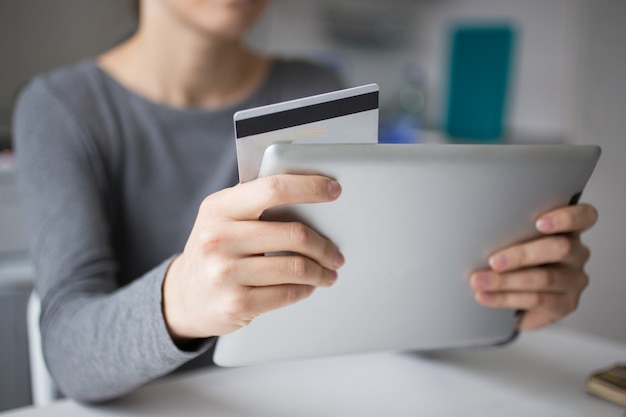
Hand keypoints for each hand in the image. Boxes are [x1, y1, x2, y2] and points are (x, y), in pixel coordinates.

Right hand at [162, 175, 344, 339]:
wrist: (182, 297)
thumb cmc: (213, 251)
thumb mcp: (221, 218)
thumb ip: (254, 202)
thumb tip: (309, 193)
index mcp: (218, 207)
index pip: (272, 188)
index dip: (309, 188)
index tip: (334, 190)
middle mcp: (218, 237)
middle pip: (293, 233)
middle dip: (324, 245)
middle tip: (335, 253)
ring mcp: (225, 272)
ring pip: (295, 267)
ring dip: (320, 271)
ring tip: (328, 273)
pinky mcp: (236, 303)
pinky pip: (287, 293)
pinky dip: (305, 289)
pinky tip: (308, 287)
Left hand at [469, 203, 597, 330]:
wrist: (515, 297)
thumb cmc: (513, 258)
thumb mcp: (512, 239)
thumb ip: (510, 230)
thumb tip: (477, 227)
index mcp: (568, 230)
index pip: (583, 217)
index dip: (566, 217)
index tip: (539, 222)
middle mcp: (576, 253)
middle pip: (560, 248)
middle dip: (522, 255)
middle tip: (493, 261)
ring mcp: (574, 280)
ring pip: (544, 278)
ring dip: (506, 281)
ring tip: (479, 281)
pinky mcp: (565, 304)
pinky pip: (536, 300)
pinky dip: (505, 298)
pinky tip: (485, 296)